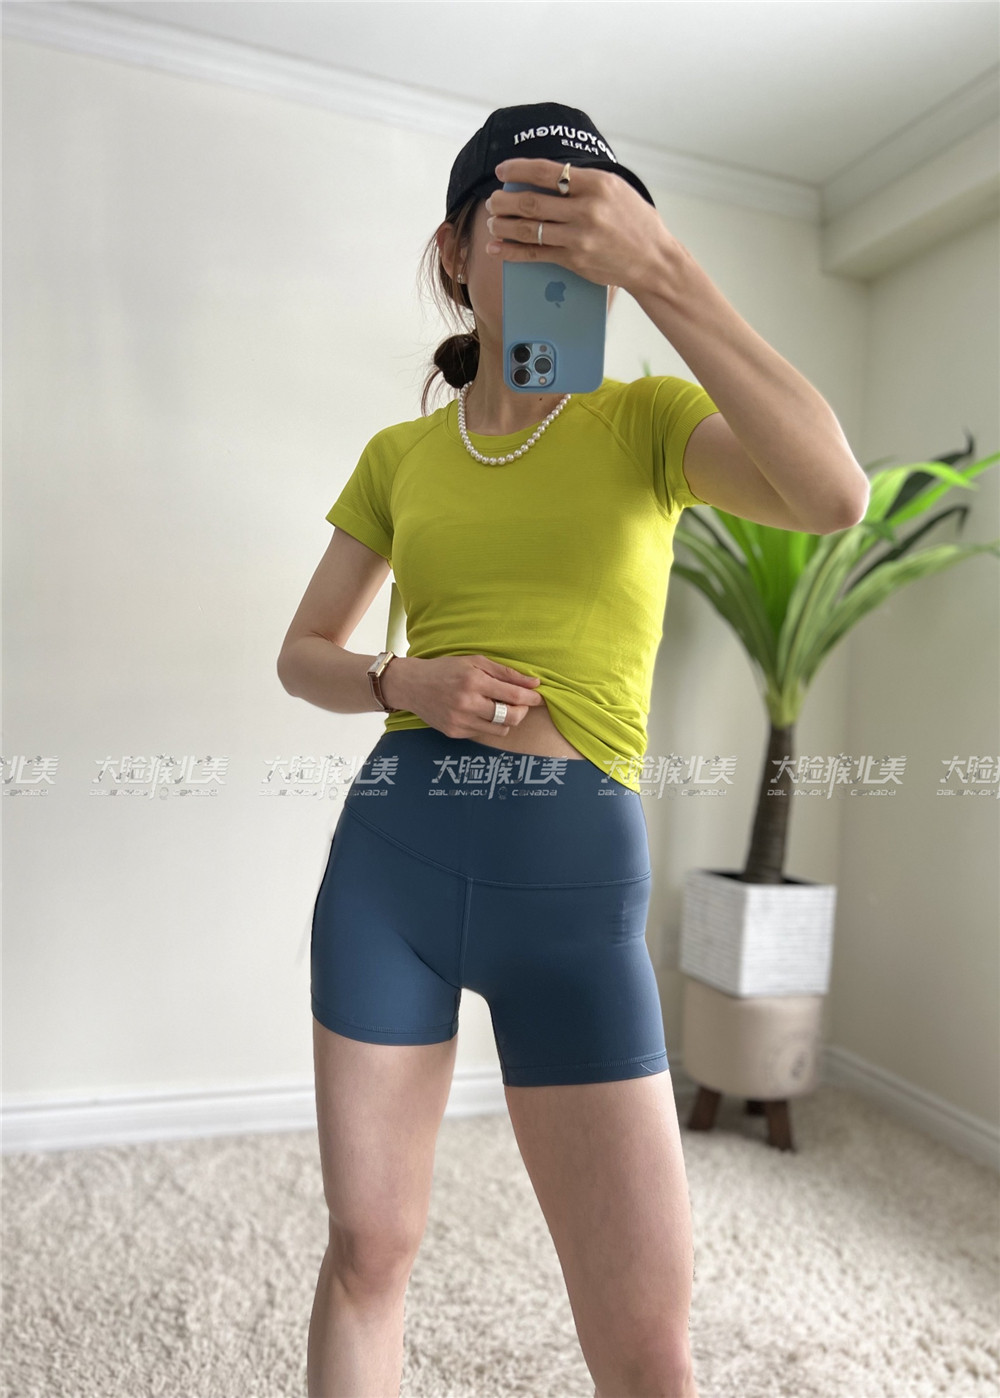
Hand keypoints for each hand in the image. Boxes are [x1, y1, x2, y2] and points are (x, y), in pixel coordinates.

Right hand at [381, 655, 544, 738]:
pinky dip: (489, 724)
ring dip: (508, 720)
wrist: (412, 684)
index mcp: (474, 682)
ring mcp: (460, 721)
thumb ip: (506, 672)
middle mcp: (467, 704)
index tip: (539, 697)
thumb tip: (534, 683)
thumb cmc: (445, 669)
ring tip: (500, 707)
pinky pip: (484, 734)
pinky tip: (480, 712)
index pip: (514, 695)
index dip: (532, 698)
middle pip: (512, 717)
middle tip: (521, 703)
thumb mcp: (475, 662)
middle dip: (523, 711)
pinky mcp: (455, 732)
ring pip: (501, 730)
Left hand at [484, 157, 669, 297]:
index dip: (518, 169)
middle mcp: (586, 209)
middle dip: (504, 200)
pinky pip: (535, 254)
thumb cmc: (635, 222)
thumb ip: (584, 182)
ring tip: (492, 220)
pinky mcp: (574, 260)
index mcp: (596, 184)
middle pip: (532, 202)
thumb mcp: (615, 189)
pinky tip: (496, 248)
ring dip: (503, 224)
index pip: (547, 171)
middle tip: (493, 200)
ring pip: (528, 229)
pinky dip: (511, 251)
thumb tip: (547, 176)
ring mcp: (578, 237)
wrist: (653, 260)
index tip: (502, 171)